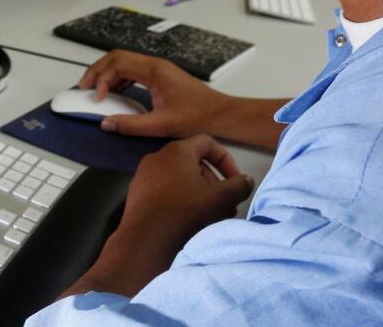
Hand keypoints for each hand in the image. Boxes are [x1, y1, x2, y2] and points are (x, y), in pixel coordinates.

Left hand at [60, 135, 253, 297]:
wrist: (146, 238)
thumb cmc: (186, 210)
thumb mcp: (222, 197)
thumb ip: (239, 185)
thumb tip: (246, 180)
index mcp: (177, 151)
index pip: (207, 143)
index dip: (226, 160)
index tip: (235, 181)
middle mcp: (157, 158)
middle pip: (193, 163)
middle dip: (214, 183)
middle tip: (225, 204)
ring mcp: (144, 176)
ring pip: (179, 181)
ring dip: (199, 195)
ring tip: (211, 217)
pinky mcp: (137, 195)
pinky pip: (164, 193)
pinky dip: (180, 202)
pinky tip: (189, 222)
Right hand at [78, 50, 230, 137]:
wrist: (221, 114)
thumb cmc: (196, 117)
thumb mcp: (161, 125)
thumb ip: (131, 125)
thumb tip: (106, 123)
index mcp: (154, 70)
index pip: (117, 64)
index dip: (101, 78)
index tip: (97, 98)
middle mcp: (154, 64)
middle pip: (117, 57)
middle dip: (98, 70)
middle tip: (83, 87)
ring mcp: (158, 69)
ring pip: (124, 62)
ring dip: (108, 73)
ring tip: (96, 90)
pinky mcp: (160, 76)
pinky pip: (133, 70)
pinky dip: (119, 79)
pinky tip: (116, 93)